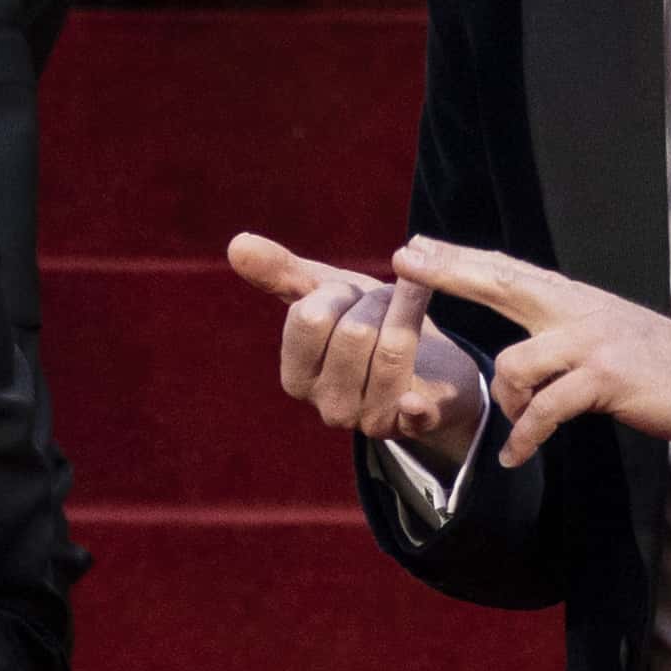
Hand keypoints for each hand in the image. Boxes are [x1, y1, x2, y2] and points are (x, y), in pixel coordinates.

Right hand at [228, 231, 484, 469]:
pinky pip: (415, 415)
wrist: (433, 363)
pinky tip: (413, 400)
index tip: (350, 297)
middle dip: (375, 302)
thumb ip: (280, 273)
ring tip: (411, 307)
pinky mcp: (416, 426)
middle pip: (353, 332)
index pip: (310, 319)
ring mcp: (372, 419)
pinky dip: (414, 408)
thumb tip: (236, 244)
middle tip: (385, 304)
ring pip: (390, 349)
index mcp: (297, 378)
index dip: (338, 295)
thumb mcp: (325, 294)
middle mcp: (329, 407)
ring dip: (408, 311)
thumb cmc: (370, 324)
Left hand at [391, 238, 670, 470]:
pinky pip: (545, 410)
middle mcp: (577, 309)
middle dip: (449, 272)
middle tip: (404, 262)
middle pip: (500, 283)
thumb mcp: (605, 331)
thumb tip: (524, 342)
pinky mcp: (604, 378)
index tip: (418, 245)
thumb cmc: (660, 363)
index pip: (507, 270)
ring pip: (514, 363)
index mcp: (574, 298)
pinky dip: (526, 437)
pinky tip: (516, 455)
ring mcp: (591, 341)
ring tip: (521, 426)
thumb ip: (563, 328)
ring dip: (508, 403)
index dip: (461, 257)